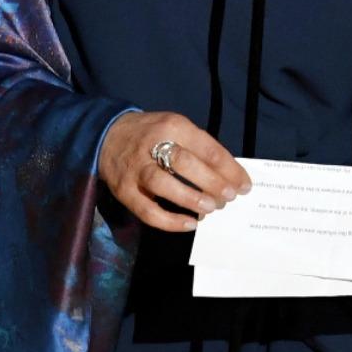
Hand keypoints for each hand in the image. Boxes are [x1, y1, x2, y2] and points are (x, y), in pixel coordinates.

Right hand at [99, 111, 250, 233]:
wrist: (107, 136)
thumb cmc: (153, 134)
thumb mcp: (177, 128)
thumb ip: (200, 148)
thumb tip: (230, 176)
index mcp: (173, 126)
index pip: (207, 148)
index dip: (229, 169)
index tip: (244, 185)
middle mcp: (152, 145)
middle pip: (185, 164)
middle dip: (212, 183)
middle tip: (229, 197)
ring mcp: (136, 169)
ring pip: (164, 185)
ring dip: (191, 199)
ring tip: (210, 208)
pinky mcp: (124, 190)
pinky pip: (147, 210)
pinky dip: (169, 220)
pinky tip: (189, 224)